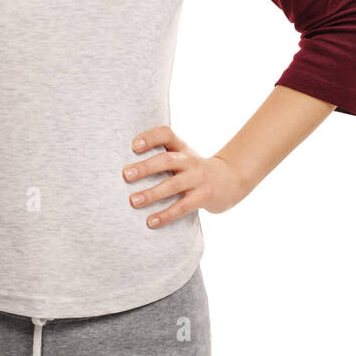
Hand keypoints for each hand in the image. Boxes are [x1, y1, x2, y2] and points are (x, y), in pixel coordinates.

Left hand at [121, 125, 246, 227]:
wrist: (231, 180)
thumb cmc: (195, 169)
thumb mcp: (183, 156)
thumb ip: (161, 155)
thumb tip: (124, 167)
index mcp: (182, 148)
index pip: (166, 134)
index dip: (150, 137)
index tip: (133, 145)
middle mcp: (190, 161)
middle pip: (167, 160)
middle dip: (145, 167)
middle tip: (125, 175)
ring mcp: (198, 179)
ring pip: (173, 185)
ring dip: (152, 194)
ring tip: (133, 201)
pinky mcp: (203, 197)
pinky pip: (182, 207)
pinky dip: (166, 215)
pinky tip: (150, 221)